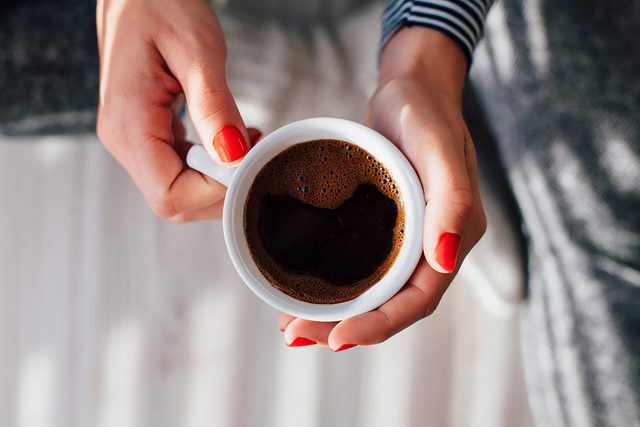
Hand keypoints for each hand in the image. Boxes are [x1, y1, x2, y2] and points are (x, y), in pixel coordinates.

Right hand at [96, 0, 257, 221]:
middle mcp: (125, 140)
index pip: (170, 194)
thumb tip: (232, 156)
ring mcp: (134, 139)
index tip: (246, 162)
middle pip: (175, 201)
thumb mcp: (195, 49)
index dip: (213, 191)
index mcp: (128, 124)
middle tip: (253, 151)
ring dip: (219, 177)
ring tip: (246, 140)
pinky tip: (231, 139)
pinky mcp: (147, 133)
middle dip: (221, 188)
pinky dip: (212, 164)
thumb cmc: (159, 4)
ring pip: (180, 190)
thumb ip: (213, 106)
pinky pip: (180, 168)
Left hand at [279, 28, 486, 350]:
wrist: (411, 87)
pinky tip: (300, 289)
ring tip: (290, 324)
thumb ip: (451, 202)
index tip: (337, 337)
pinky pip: (360, 266)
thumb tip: (446, 260)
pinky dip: (332, 284)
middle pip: (390, 304)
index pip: (418, 299)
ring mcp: (407, 237)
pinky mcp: (384, 225)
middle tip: (296, 333)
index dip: (380, 324)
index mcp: (453, 237)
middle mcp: (431, 246)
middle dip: (346, 326)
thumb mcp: (439, 148)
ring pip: (372, 291)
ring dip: (334, 312)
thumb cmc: (425, 110)